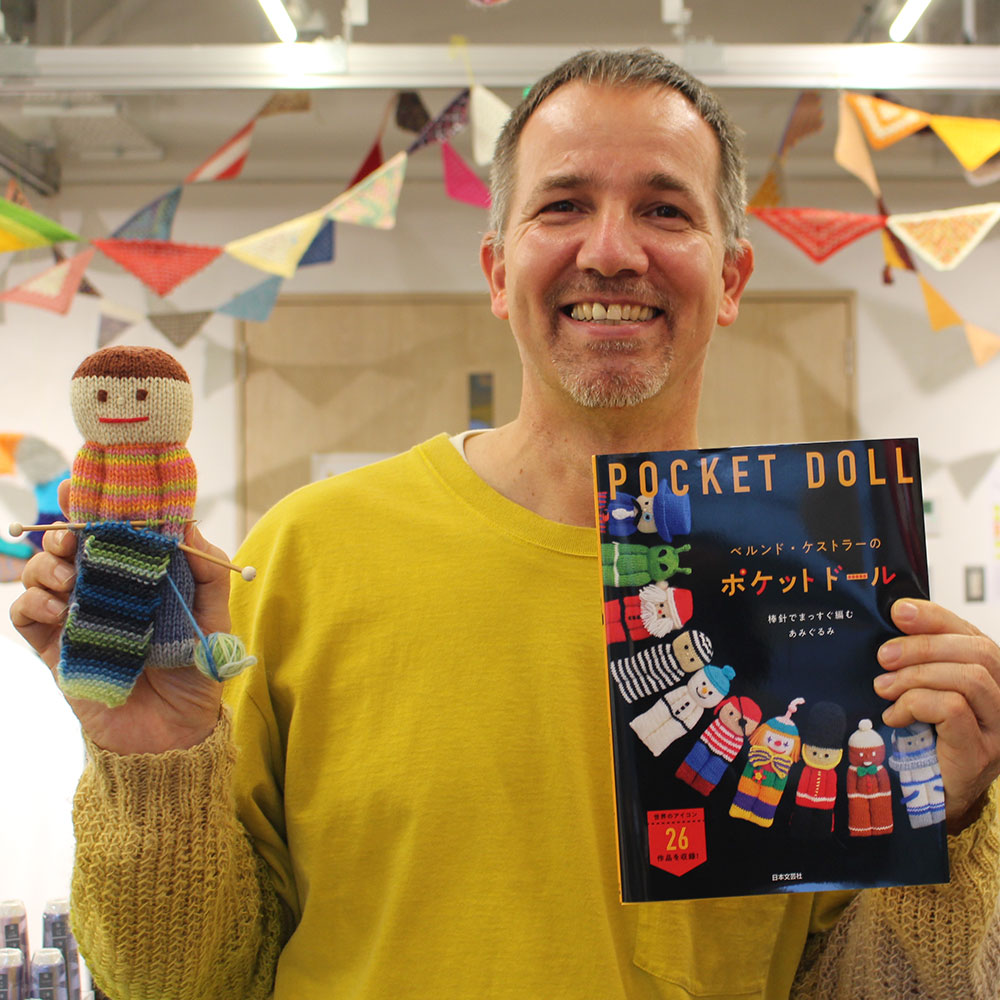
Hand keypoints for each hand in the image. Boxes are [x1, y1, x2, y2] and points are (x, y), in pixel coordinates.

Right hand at [9, 483, 228, 754]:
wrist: (176, 733)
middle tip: (72, 536)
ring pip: (40, 574)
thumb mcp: (215, 617)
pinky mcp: (55, 650)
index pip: (110, 532)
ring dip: (47, 566)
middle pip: (66, 546)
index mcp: (139, 577)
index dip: (92, 506)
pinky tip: (58, 606)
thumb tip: (187, 522)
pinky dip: (33, 603)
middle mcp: (103, 591)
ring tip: (70, 578)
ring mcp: (75, 618)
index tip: (80, 487)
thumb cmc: (197, 671)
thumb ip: (208, 571)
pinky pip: (25, 616)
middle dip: (62, 530)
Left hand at [875, 598, 999, 832]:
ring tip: (883, 689)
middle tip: (882, 657)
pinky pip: (954, 710)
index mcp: (988, 680)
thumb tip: (893, 621)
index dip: (937, 617)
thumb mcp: (915, 691)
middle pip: (978, 652)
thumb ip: (916, 662)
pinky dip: (916, 704)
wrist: (919, 801)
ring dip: (915, 676)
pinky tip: (894, 716)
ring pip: (969, 679)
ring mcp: (997, 731)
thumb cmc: (915, 742)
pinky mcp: (980, 755)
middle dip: (923, 646)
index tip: (899, 611)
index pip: (973, 635)